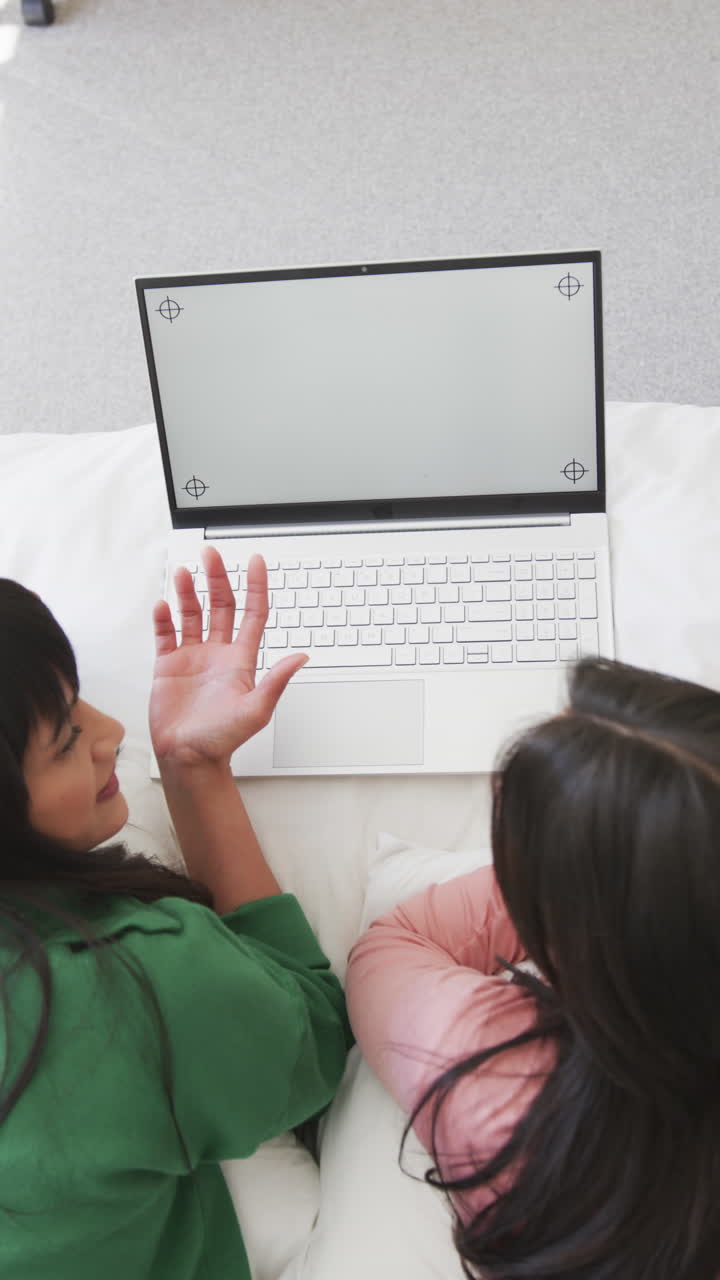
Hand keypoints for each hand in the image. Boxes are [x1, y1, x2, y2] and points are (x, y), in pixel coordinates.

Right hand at [149, 547, 306, 766]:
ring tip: (184, 572)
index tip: (256, 561)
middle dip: (217, 578)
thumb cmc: (223, 739)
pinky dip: (163, 618)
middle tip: (211, 555)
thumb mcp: (256, 710)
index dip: (255, 587)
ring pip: (192, 614)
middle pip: (220, 605)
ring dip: (188, 592)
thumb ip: (275, 681)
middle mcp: (218, 653)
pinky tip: (163, 605)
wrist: (189, 758)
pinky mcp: (168, 667)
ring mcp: (192, 658)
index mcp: (241, 660)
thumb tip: (302, 657)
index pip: (252, 614)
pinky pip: (165, 635)